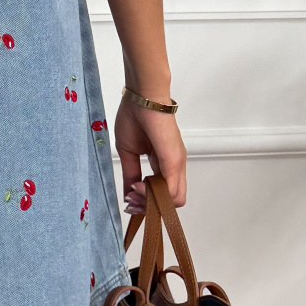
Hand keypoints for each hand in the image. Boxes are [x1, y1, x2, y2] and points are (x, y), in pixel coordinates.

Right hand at [116, 97, 186, 214]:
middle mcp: (174, 166)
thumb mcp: (129, 152)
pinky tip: (137, 186)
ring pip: (174, 200)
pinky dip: (153, 195)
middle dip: (148, 207)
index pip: (162, 194)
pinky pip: (171, 191)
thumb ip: (131, 174)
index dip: (146, 203)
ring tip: (133, 192)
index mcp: (164, 164)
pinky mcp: (175, 161)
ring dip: (150, 203)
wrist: (142, 97)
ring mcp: (177, 164)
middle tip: (130, 201)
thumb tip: (128, 194)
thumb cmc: (135, 117)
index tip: (128, 201)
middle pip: (170, 202)